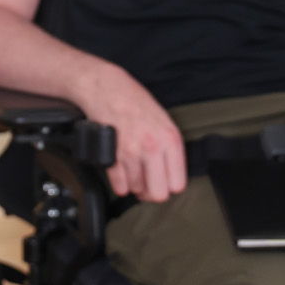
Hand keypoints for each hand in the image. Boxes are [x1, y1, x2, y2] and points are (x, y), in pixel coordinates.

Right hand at [76, 68, 184, 202]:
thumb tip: (171, 177)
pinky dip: (120, 184)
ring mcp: (130, 153)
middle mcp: (152, 148)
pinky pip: (119, 186)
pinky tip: (121, 172)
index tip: (165, 182)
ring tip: (133, 169)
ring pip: (137, 190)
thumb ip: (171, 149)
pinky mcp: (111, 157)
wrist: (107, 90)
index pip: (178, 184)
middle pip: (158, 194)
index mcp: (170, 140)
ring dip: (135, 184)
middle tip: (149, 184)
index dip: (171, 186)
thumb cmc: (136, 103)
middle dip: (153, 192)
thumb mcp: (164, 121)